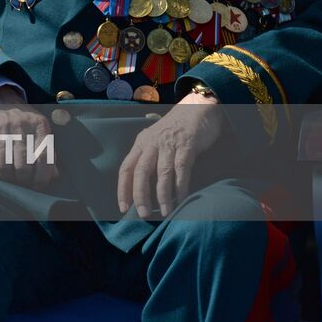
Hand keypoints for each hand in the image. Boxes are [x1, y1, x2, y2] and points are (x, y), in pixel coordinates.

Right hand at [0, 88, 56, 189]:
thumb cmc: (23, 120)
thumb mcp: (39, 128)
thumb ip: (48, 150)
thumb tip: (54, 176)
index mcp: (39, 124)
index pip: (44, 157)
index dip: (42, 177)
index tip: (39, 186)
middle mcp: (20, 126)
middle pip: (23, 165)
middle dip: (24, 180)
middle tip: (24, 184)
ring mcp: (0, 130)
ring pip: (5, 167)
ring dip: (9, 179)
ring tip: (12, 180)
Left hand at [117, 90, 223, 218]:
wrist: (198, 107)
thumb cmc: (175, 127)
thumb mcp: (155, 138)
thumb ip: (147, 155)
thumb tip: (138, 178)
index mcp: (141, 143)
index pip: (126, 168)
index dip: (123, 189)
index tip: (123, 208)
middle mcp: (151, 143)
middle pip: (141, 172)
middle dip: (140, 195)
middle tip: (143, 214)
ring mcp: (169, 144)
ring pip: (161, 172)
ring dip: (163, 195)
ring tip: (165, 212)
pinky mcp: (187, 145)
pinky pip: (182, 168)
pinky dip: (181, 185)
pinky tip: (181, 198)